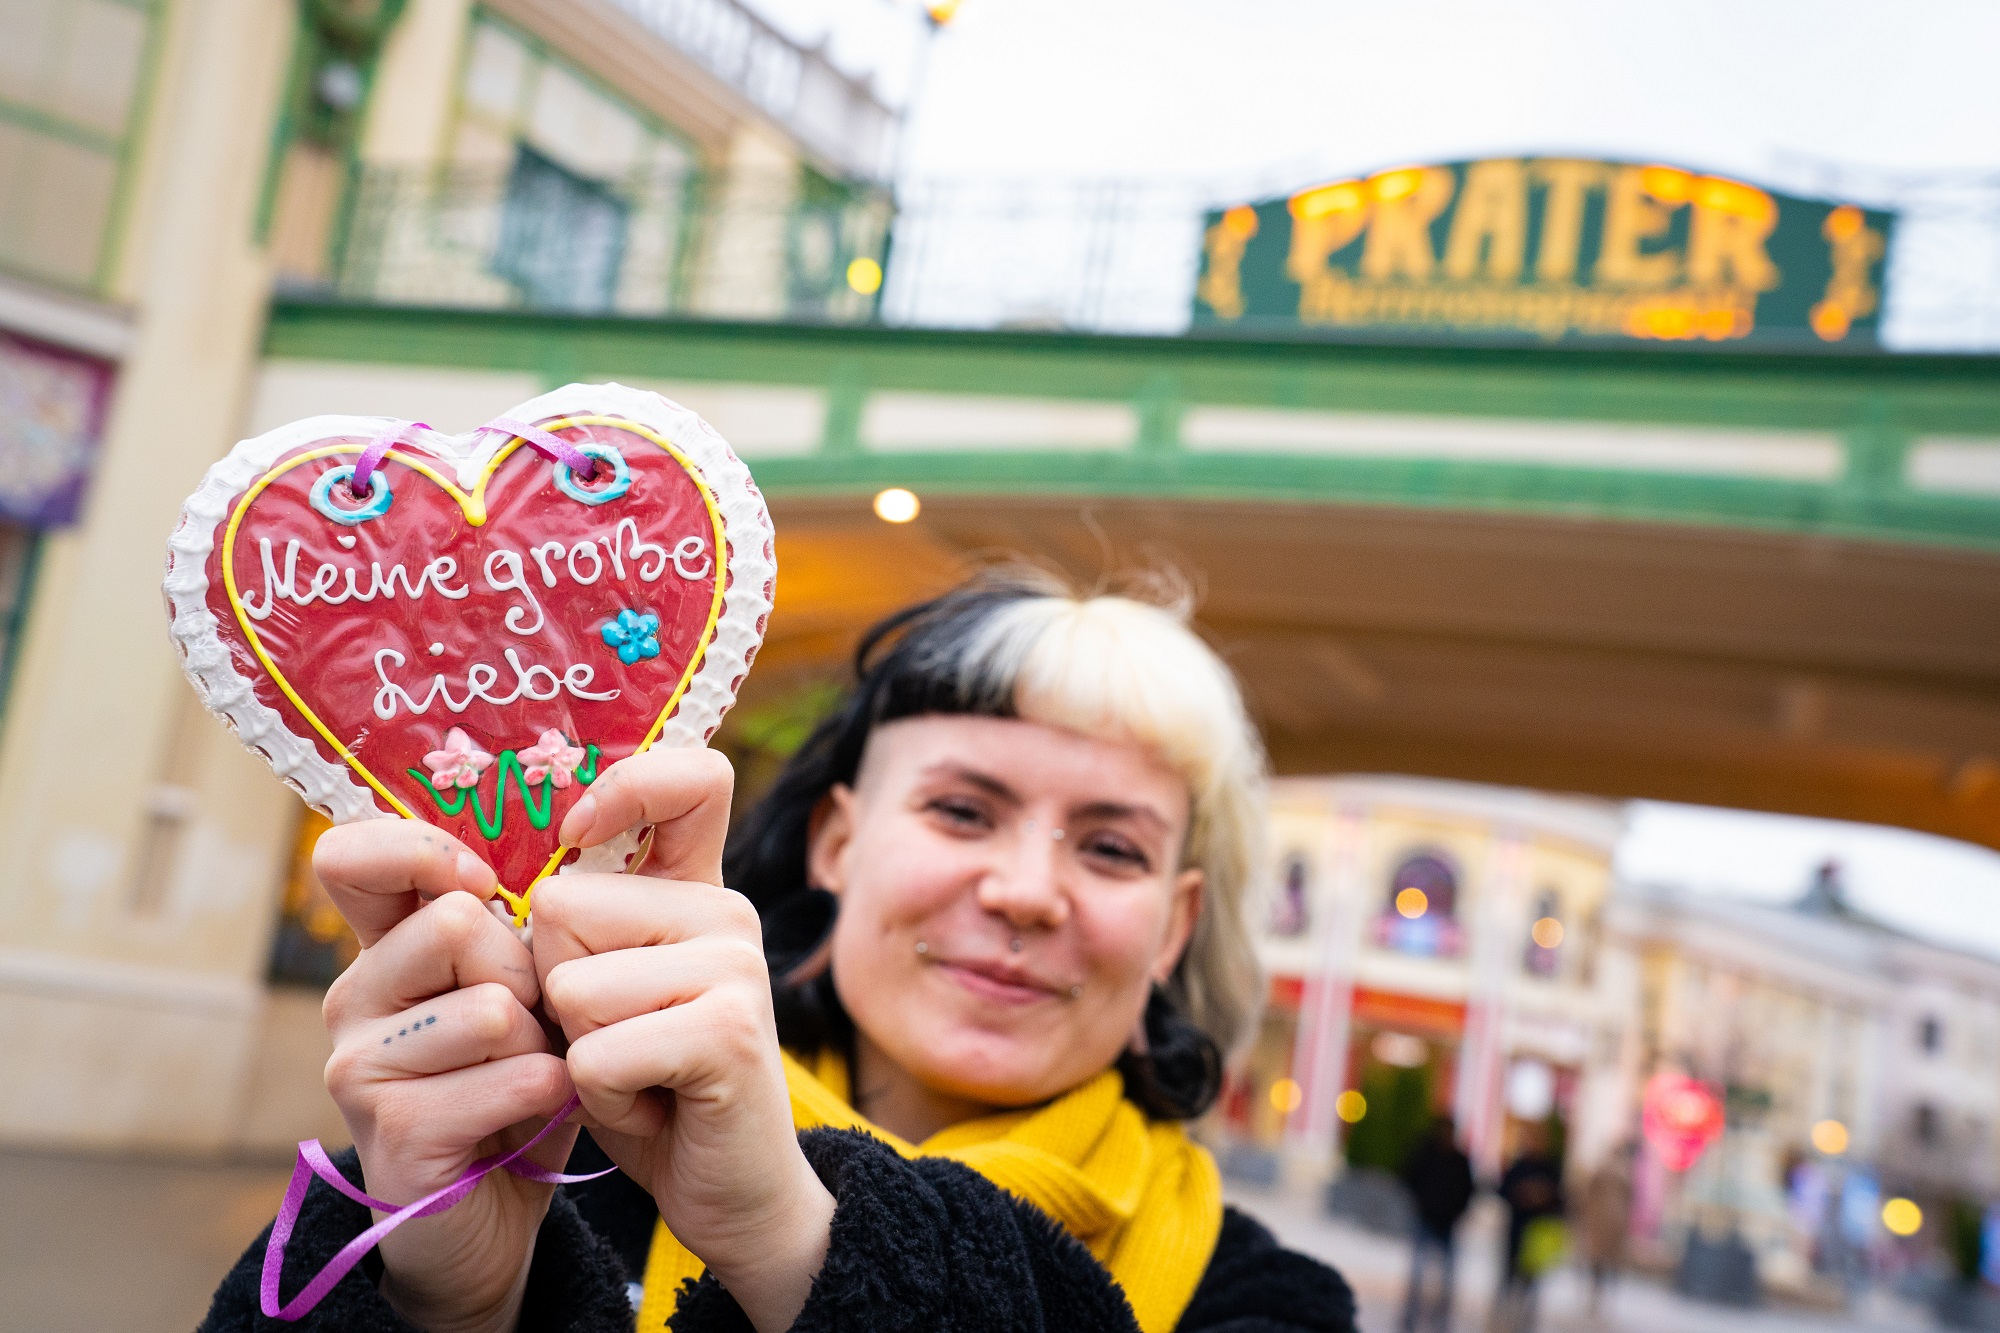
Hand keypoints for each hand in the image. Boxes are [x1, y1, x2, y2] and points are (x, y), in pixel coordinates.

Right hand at [317, 822, 577, 1332]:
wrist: (503, 1213)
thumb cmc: (526, 1078)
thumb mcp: (534, 984)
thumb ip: (534, 915)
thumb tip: (588, 821)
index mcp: (386, 945)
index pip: (352, 855)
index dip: (424, 850)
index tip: (485, 884)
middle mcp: (356, 994)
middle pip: (455, 922)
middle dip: (527, 970)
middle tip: (536, 1021)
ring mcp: (359, 1065)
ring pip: (489, 1006)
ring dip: (543, 1041)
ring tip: (538, 1071)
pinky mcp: (393, 1132)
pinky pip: (507, 1079)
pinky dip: (549, 1094)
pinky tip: (539, 1112)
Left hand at [534, 750, 834, 1332]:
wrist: (734, 1195)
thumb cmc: (654, 1090)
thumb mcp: (606, 995)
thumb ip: (579, 926)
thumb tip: (504, 888)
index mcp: (700, 891)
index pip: (690, 780)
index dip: (629, 785)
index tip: (583, 826)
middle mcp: (727, 912)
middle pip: (562, 906)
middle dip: (556, 989)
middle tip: (618, 1042)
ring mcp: (734, 967)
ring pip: (570, 985)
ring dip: (576, 1051)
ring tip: (635, 1076)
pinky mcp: (726, 1031)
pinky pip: (595, 1052)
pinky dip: (601, 1095)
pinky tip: (653, 1106)